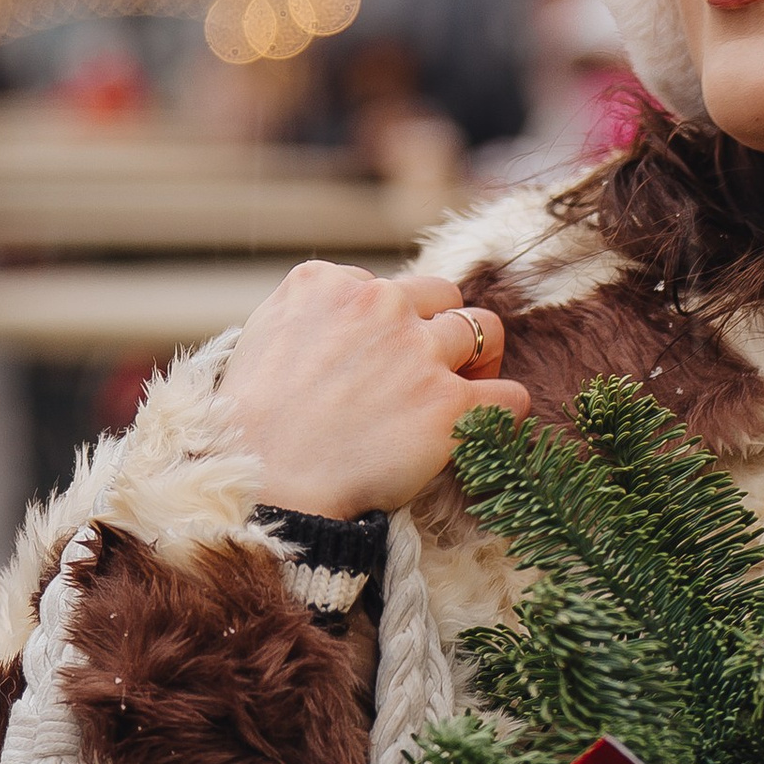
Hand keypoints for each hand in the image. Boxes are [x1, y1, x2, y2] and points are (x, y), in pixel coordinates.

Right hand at [216, 259, 532, 516]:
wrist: (264, 482)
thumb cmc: (253, 427)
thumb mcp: (260, 338)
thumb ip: (311, 316)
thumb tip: (346, 322)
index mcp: (327, 281)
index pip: (387, 286)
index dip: (390, 327)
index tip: (375, 366)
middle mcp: (379, 304)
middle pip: (444, 296)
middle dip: (442, 331)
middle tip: (430, 374)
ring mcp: (419, 351)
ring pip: (485, 330)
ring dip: (478, 363)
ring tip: (459, 397)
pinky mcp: (449, 403)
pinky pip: (511, 395)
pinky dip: (505, 412)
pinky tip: (483, 430)